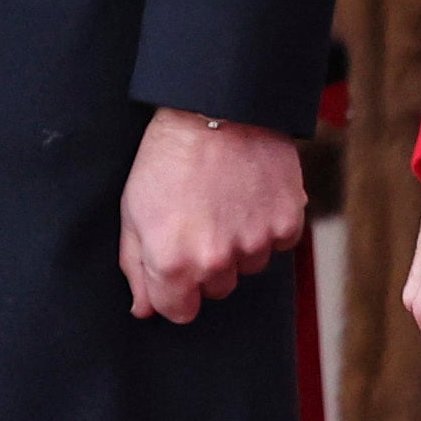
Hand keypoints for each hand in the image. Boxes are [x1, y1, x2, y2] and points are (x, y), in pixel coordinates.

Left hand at [119, 108, 306, 324]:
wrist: (216, 109)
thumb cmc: (167, 159)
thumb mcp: (133, 212)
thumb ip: (136, 267)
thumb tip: (144, 310)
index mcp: (173, 263)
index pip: (180, 311)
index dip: (176, 291)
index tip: (176, 267)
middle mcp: (216, 261)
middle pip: (216, 289)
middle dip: (207, 264)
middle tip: (199, 220)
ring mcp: (254, 243)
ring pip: (249, 266)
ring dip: (240, 244)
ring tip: (225, 201)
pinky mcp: (287, 223)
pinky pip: (278, 243)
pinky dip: (268, 225)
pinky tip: (251, 195)